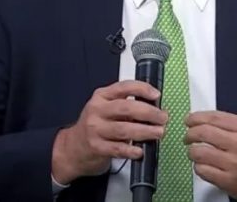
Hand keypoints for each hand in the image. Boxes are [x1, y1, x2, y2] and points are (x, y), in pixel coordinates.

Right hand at [51, 80, 167, 184]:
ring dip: (145, 131)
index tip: (156, 95)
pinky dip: (131, 150)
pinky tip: (140, 150)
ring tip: (158, 132)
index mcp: (102, 96)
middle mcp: (97, 110)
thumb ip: (126, 104)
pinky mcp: (96, 147)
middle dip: (149, 113)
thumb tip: (154, 106)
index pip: (124, 87)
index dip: (142, 89)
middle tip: (162, 118)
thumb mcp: (106, 107)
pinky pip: (117, 149)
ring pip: (124, 129)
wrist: (74, 146)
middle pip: (126, 108)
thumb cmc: (96, 124)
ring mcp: (95, 129)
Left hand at [185, 111, 236, 201]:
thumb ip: (229, 123)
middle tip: (188, 136)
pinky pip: (202, 170)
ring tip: (195, 151)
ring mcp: (233, 164)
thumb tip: (202, 120)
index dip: (196, 117)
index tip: (189, 120)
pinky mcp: (228, 181)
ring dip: (192, 151)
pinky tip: (203, 165)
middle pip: (203, 133)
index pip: (213, 118)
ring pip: (199, 152)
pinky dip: (198, 166)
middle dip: (190, 133)